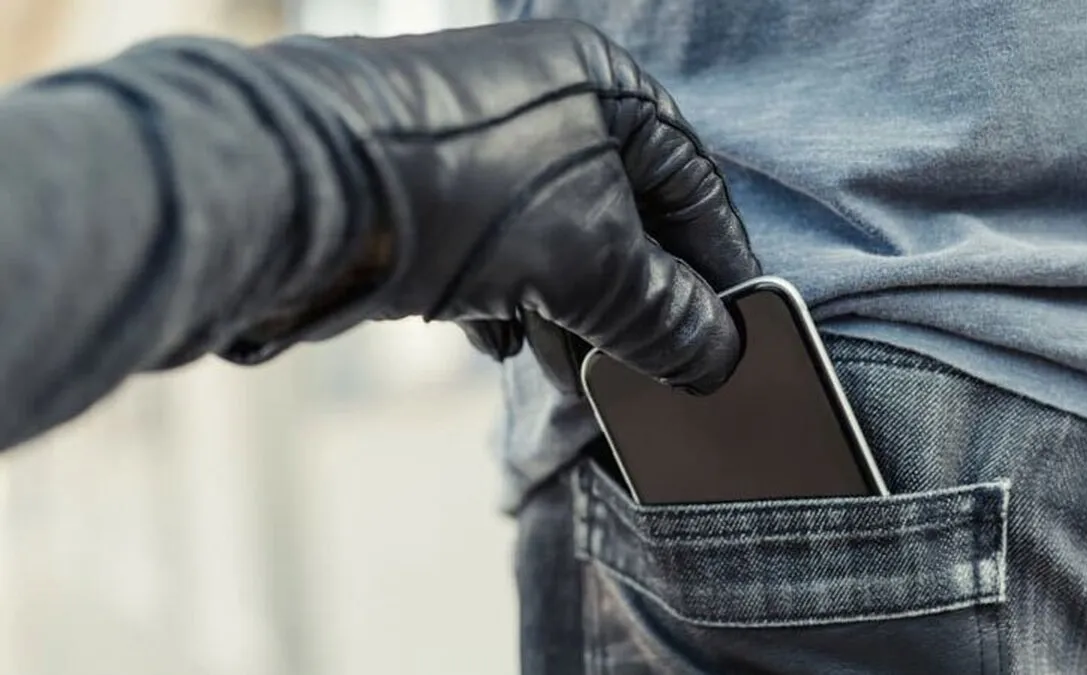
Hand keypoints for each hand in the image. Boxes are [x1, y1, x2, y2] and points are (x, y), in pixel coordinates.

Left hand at [234, 20, 760, 392]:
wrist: (302, 190)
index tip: (733, 330)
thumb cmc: (465, 193)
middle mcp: (539, 99)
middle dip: (639, 300)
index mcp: (599, 83)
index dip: (718, 262)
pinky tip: (502, 342)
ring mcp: (476, 141)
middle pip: (621, 215)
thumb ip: (664, 314)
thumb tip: (715, 355)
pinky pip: (491, 251)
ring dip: (573, 314)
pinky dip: (506, 302)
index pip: (691, 180)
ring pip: (553, 240)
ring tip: (585, 372)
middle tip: (659, 366)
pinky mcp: (422, 186)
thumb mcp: (592, 262)